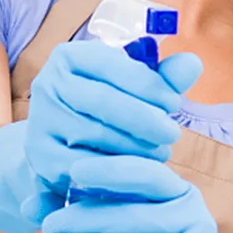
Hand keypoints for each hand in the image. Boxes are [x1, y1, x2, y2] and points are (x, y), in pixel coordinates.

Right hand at [0, 42, 201, 232]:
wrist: (63, 146)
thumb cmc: (111, 111)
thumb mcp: (136, 90)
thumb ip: (165, 78)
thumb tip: (193, 64)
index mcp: (70, 57)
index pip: (113, 65)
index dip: (149, 85)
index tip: (175, 103)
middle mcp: (47, 85)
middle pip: (104, 102)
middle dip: (145, 120)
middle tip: (172, 135)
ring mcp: (40, 122)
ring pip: (95, 136)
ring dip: (135, 148)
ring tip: (159, 154)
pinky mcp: (41, 158)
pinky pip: (85, 167)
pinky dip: (115, 172)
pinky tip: (138, 175)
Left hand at [41, 154, 232, 232]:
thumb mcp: (136, 220)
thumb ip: (88, 206)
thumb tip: (28, 202)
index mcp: (181, 194)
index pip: (148, 175)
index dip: (112, 171)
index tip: (74, 171)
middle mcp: (195, 222)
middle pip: (136, 216)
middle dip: (87, 218)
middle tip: (49, 225)